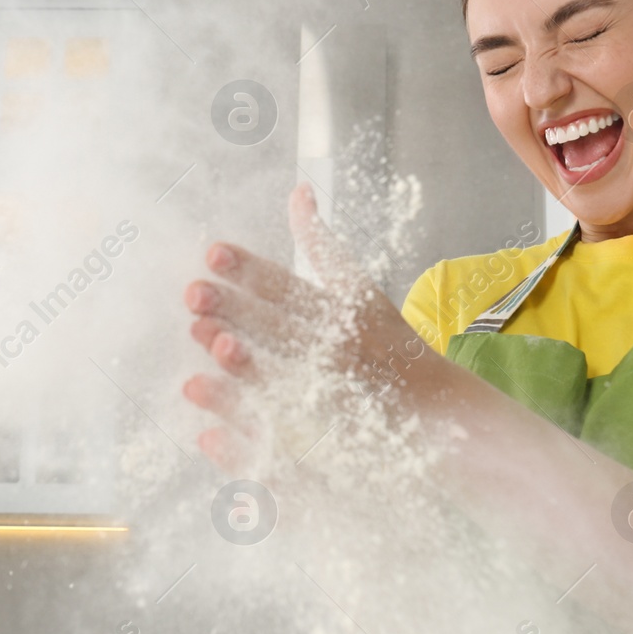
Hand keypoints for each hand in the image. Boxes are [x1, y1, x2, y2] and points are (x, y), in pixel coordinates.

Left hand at [181, 183, 444, 472]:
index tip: (213, 252)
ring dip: (238, 363)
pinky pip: (284, 440)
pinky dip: (247, 437)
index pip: (292, 287)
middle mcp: (341, 352)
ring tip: (200, 343)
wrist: (439, 412)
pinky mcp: (327, 441)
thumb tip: (298, 192)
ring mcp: (334, 398)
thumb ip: (324, 247)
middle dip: (234, 309)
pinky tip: (207, 432)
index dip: (251, 269)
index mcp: (347, 313)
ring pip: (279, 381)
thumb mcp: (362, 289)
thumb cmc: (392, 344)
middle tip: (193, 293)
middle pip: (279, 328)